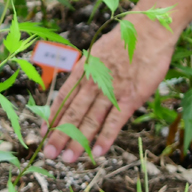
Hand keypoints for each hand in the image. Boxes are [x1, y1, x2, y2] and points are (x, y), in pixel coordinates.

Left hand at [40, 11, 179, 164]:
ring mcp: (110, 91)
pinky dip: (105, 138)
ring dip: (78, 141)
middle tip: (49, 153)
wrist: (148, 32)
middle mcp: (93, 82)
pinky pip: (114, 122)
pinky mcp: (129, 98)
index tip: (43, 133)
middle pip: (72, 113)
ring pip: (90, 121)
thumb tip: (78, 89)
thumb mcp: (97, 53)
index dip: (52, 117)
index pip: (62, 98)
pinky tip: (97, 152)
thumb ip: (88, 73)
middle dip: (59, 135)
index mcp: (83, 70)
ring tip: (68, 159)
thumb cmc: (124, 41)